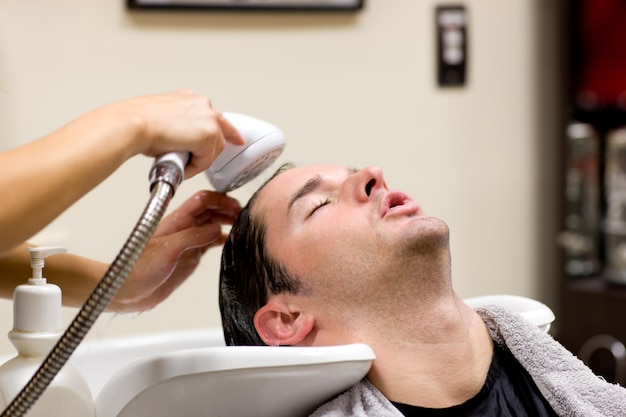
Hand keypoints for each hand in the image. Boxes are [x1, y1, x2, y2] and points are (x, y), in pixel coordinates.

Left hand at [108, 190, 240, 312]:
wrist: (130, 291)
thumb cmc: (140, 268)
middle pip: (210, 210)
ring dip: (226, 222)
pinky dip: (222, 239)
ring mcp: (188, 242)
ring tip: (241, 226)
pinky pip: (210, 242)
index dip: (220, 199)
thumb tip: (216, 229)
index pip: (202, 200)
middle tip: (243, 216)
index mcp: (177, 220)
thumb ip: (193, 236)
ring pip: (212, 224)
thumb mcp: (168, 249)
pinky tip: (230, 241)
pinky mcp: (191, 256)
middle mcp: (184, 228)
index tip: (235, 206)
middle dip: (227, 209)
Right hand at [119, 89, 244, 178]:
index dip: (227, 130)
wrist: (133, 124)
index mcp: (189, 98)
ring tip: (177, 161)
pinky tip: (179, 164)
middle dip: (208, 152)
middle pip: (218, 134)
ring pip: (212, 149)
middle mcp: (202, 104)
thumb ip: (176, 125)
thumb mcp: (161, 118)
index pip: (214, 116)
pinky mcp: (209, 135)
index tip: (236, 139)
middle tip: (192, 162)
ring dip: (197, 160)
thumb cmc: (137, 122)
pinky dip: (194, 167)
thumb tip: (177, 141)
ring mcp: (208, 118)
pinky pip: (206, 160)